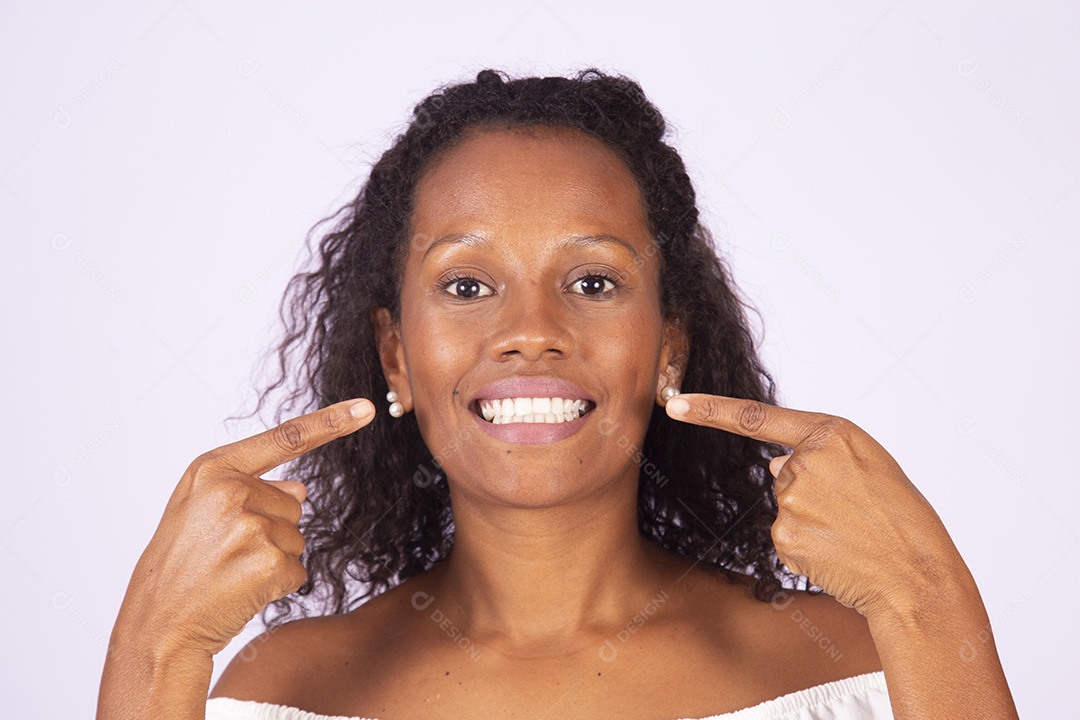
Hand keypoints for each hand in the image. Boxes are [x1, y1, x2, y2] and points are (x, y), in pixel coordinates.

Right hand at [117, 398, 374, 657]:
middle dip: (270, 528)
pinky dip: (278, 584)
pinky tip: (241, 590)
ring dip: (274, 558)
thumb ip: (249, 488)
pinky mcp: (268, 561)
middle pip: (294, 502)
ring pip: (298, 537)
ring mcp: (251, 526)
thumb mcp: (200, 512)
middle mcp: (232, 491)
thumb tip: (301, 488)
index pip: (285, 439)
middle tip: (226, 553)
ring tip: (229, 571)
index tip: (365, 408)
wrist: (158, 625)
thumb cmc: (179, 567)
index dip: (330, 422)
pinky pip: (298, 569)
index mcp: (213, 470)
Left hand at [665, 394, 964, 621]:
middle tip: (856, 514)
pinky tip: (838, 554)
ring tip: (853, 534)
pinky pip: (785, 538)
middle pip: (783, 474)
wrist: (917, 575)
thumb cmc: (901, 519)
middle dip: (811, 494)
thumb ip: (819, 455)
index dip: (710, 409)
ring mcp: (792, 500)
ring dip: (811, 522)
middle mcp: (806, 461)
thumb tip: (772, 463)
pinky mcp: (784, 536)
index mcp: (832, 433)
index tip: (674, 401)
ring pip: (784, 507)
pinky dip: (807, 548)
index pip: (757, 417)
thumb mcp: (869, 467)